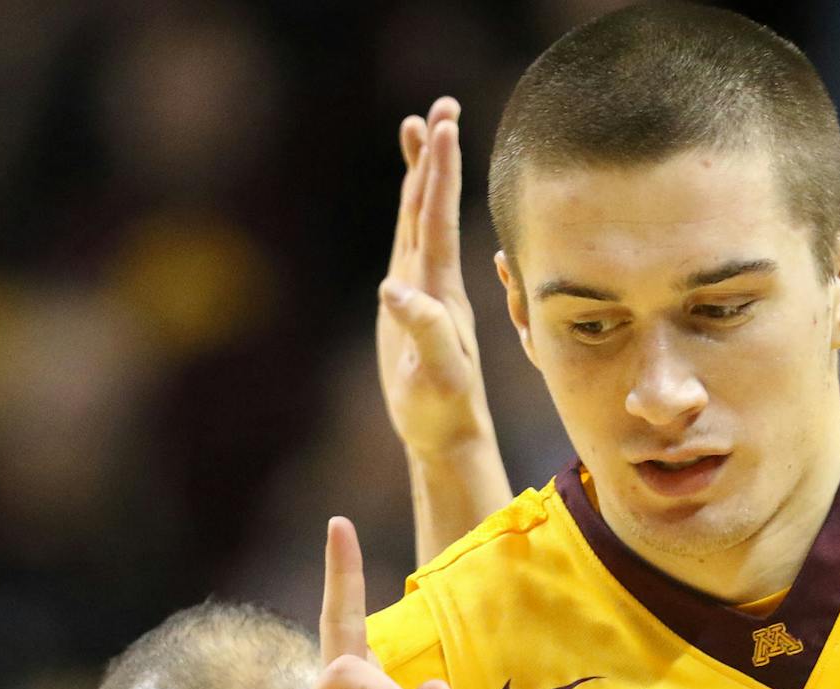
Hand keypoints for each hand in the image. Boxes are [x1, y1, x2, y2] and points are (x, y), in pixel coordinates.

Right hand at [377, 98, 493, 460]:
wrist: (445, 431)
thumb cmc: (441, 408)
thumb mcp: (436, 373)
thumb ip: (424, 330)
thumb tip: (393, 290)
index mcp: (440, 289)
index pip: (439, 219)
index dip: (441, 172)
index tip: (446, 125)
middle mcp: (435, 279)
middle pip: (432, 205)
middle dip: (436, 156)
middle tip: (442, 106)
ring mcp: (423, 287)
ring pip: (420, 218)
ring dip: (421, 173)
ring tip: (419, 127)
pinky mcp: (411, 301)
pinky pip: (409, 242)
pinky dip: (408, 210)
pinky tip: (408, 194)